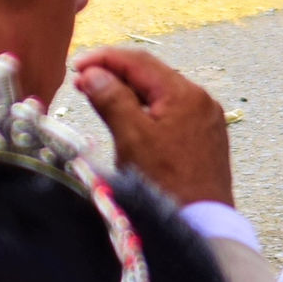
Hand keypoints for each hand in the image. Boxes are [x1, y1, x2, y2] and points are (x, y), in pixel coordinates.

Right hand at [72, 47, 236, 210]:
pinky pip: (172, 112)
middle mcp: (200, 99)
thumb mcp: (131, 138)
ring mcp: (206, 118)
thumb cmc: (165, 183)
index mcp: (184, 93)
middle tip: (82, 82)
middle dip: (115, 74)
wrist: (201, 222)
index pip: (139, 61)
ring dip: (129, 93)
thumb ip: (112, 100)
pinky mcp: (205, 136)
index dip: (104, 59)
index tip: (77, 66)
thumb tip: (93, 74)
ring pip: (161, 94)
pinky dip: (147, 110)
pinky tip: (129, 120)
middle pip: (151, 74)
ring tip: (100, 99)